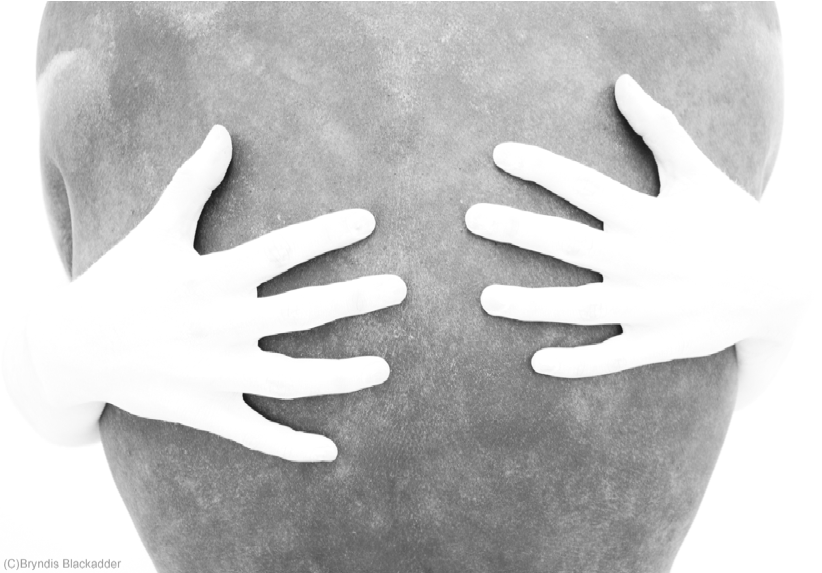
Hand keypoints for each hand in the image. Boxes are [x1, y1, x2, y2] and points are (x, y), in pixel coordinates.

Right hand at [23, 125, 406, 460]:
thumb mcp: (155, 229)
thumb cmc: (120, 281)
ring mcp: (213, 372)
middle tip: (400, 290)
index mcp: (209, 277)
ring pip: (288, 378)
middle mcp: (217, 325)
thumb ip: (192, 182)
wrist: (72, 348)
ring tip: (384, 369)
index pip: (278, 251)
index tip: (369, 222)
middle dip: (353, 300)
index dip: (324, 235)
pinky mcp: (204, 410)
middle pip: (298, 312)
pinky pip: (254, 432)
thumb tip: (221, 132)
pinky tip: (330, 450)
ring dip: (338, 377)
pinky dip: (290, 445)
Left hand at [466, 75, 806, 406]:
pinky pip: (613, 356)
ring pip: (581, 306)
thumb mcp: (698, 173)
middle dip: (519, 230)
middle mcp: (643, 258)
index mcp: (648, 215)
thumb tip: (622, 83)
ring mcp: (650, 304)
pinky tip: (537, 363)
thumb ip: (659, 130)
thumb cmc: (731, 222)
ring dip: (532, 304)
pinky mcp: (659, 341)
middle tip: (472, 219)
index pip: (586, 187)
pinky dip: (578, 362)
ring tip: (485, 300)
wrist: (780, 286)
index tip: (500, 155)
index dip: (543, 169)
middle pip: (570, 243)